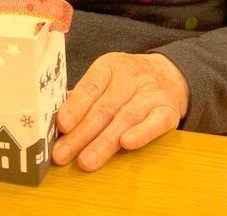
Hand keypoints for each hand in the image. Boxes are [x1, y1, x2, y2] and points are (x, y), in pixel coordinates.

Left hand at [52, 52, 189, 171]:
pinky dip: (141, 133)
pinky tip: (127, 144)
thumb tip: (56, 122)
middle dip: (81, 134)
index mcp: (110, 66)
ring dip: (104, 142)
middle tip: (63, 155)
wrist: (170, 73)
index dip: (75, 106)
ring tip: (86, 161)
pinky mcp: (168, 110)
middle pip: (104, 107)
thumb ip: (84, 98)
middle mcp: (130, 76)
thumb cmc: (127, 82)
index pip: (90, 86)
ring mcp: (151, 93)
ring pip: (125, 118)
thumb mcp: (106, 79)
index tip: (61, 125)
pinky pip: (155, 122)